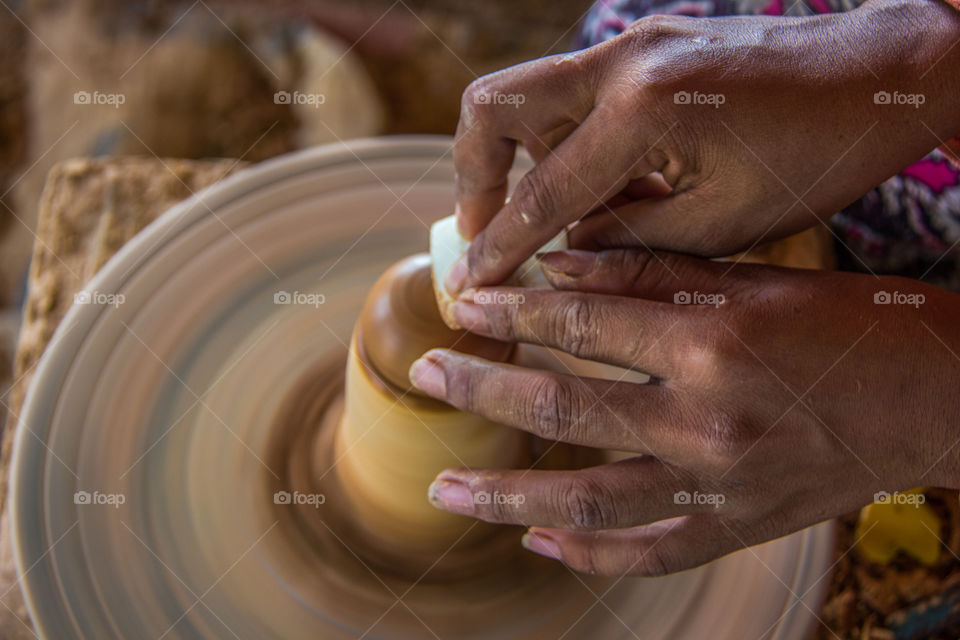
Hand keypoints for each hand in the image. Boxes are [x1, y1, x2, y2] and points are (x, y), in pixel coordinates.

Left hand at [409, 248, 959, 575]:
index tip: (462, 302)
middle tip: (425, 374)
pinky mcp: (735, 527)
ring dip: (505, 492)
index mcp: (711, 342)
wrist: (935, 399)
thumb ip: (651, 276)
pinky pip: (644, 552)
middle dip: (481, 387)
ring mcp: (718, 486)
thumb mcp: (755, 278)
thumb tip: (558, 267)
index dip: (510, 310)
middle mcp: (705, 420)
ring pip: (585, 498)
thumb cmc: (852, 323)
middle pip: (562, 407)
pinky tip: (534, 539)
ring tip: (445, 484)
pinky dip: (585, 552)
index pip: (580, 325)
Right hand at [447, 0, 959, 295]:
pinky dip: (569, 143)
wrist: (880, 74)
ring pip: (528, 95)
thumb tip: (563, 251)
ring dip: (523, 159)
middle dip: (475, 175)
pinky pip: (575, 94)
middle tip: (485, 231)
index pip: (542, 192)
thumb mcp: (722, 223)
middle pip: (492, 105)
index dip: (499, 245)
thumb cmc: (818, 153)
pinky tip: (609, 189)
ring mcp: (633, 43)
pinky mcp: (647, 44)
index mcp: (644, 111)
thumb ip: (628, 240)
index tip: (468, 281)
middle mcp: (623, 62)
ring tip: (560, 220)